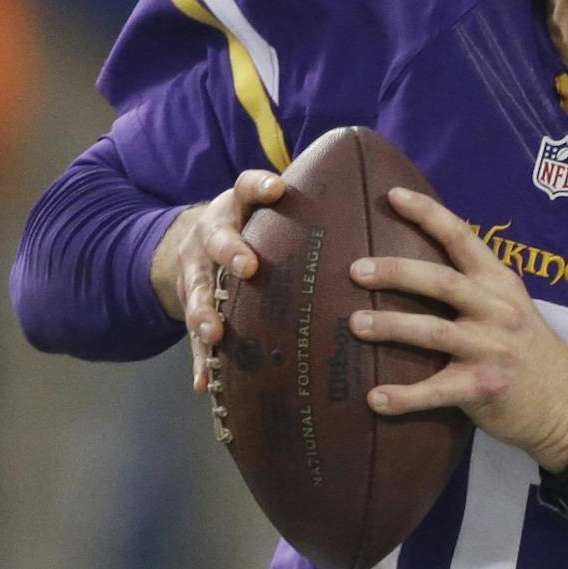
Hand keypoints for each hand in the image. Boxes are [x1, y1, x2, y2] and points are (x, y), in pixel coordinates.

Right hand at [149, 168, 286, 389]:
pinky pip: (192, 337)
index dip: (260, 186)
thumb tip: (377, 200)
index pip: (246, 188)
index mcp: (235, 208)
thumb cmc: (250, 226)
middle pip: (219, 240)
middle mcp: (211, 237)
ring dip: (205, 312)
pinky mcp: (190, 306)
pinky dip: (199, 360)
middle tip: (249, 267)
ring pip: (197, 291)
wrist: (190, 243)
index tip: (278, 189)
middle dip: (232, 252)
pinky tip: (203, 382)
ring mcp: (196, 271)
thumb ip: (303, 208)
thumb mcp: (264, 207)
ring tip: (215, 332)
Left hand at [347, 187, 567, 470]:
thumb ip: (475, 287)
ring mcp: (491, 349)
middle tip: (356, 271)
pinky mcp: (483, 387)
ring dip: (390, 327)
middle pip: (441, 282)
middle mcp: (497, 310)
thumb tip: (414, 269)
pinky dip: (403, 396)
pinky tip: (375, 400)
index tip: (392, 196)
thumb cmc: (529, 351)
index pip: (462, 237)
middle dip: (396, 272)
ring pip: (432, 332)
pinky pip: (435, 391)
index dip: (427, 213)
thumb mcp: (512, 306)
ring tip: (354, 324)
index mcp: (500, 283)